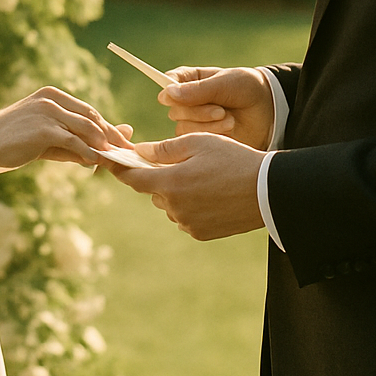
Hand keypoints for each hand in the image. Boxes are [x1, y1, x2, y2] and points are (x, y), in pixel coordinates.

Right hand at [0, 88, 131, 170]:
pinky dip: (89, 152)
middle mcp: (51, 99)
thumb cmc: (13, 142)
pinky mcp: (44, 129)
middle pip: (92, 116)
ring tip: (116, 158)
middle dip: (111, 135)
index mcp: (52, 95)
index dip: (107, 126)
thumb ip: (73, 141)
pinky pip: (74, 142)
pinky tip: (96, 162)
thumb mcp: (45, 138)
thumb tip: (101, 153)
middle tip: (127, 150)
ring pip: (86, 128)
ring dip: (104, 144)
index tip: (122, 140)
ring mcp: (48, 112)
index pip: (87, 110)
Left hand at [106, 131, 264, 240]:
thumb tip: (139, 151)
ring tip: (204, 177)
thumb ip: (165, 149)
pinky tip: (212, 194)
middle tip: (182, 163)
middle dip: (160, 177)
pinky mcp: (201, 233)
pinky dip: (191, 206)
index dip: (118, 168)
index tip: (108, 161)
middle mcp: (174, 208)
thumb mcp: (199, 143)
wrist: (268, 191)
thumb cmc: (234, 159)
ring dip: (176, 192)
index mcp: (170, 184)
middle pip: (153, 191)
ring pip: (170, 204)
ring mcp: (187, 223)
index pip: (132, 178)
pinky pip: (185, 217)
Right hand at [160, 66, 273, 151]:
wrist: (269, 110)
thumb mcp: (226, 83)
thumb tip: (168, 94)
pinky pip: (196, 143)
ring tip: (229, 119)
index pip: (168, 83)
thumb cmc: (247, 88)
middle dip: (197, 112)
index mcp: (190, 80)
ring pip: (183, 128)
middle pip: (175, 110)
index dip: (170, 91)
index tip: (176, 95)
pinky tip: (230, 129)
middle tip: (219, 110)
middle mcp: (188, 102)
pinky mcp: (203, 140)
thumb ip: (198, 90)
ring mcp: (194, 122)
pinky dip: (213, 135)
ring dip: (207, 125)